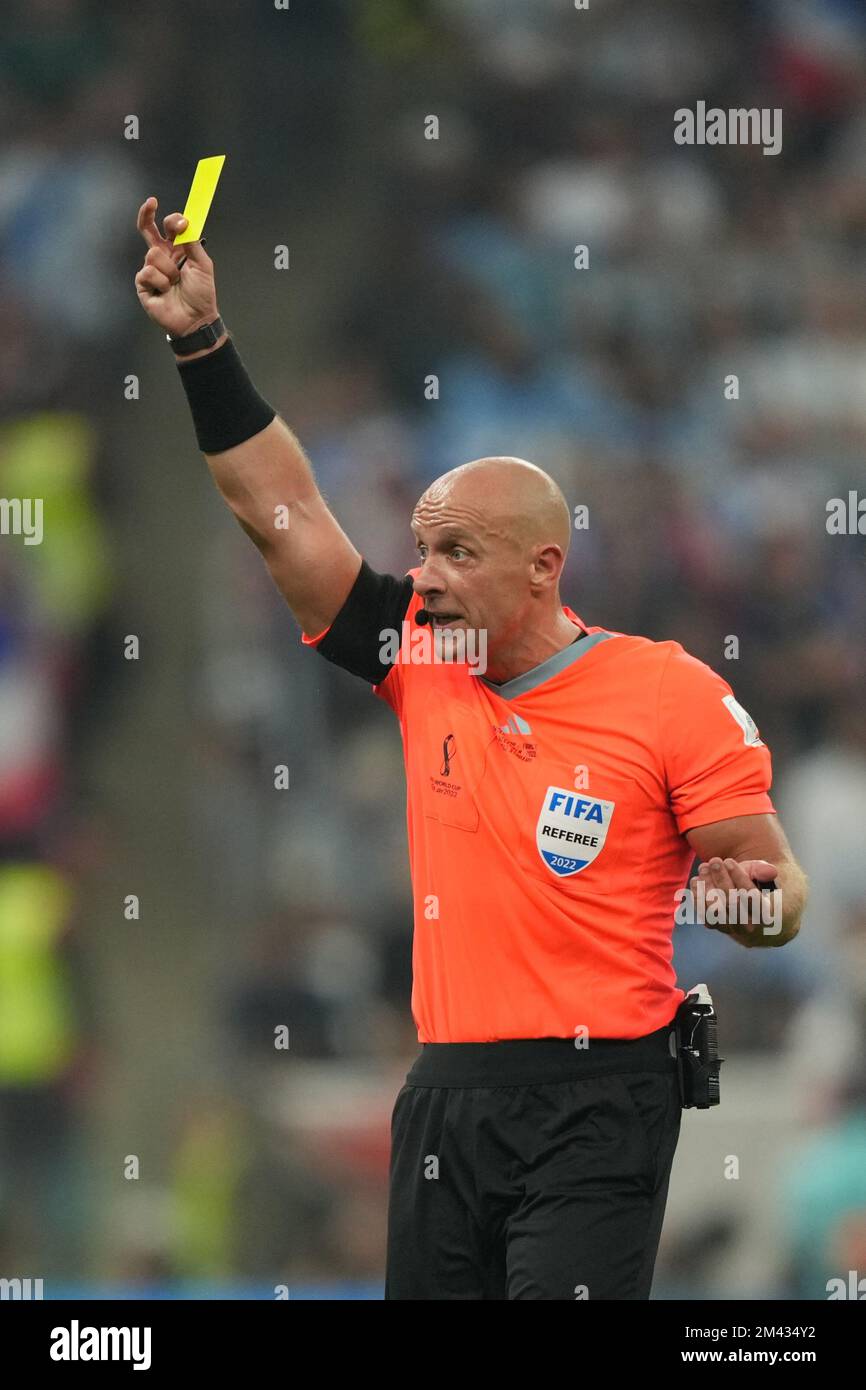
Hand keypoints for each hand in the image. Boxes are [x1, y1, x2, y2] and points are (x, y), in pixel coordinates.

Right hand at [134, 195, 218, 337]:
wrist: (196, 319)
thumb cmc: (202, 294)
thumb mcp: (203, 265)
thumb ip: (193, 243)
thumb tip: (184, 224)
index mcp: (177, 250)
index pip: (169, 228)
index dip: (173, 221)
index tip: (180, 223)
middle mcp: (162, 257)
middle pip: (147, 230)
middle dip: (146, 213)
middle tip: (151, 202)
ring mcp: (151, 270)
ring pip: (152, 254)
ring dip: (168, 270)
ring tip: (175, 283)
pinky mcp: (143, 284)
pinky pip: (147, 272)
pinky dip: (160, 282)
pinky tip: (165, 291)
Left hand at [689, 856, 779, 946]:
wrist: (748, 910)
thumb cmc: (755, 886)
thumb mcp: (761, 875)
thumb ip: (764, 871)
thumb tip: (771, 872)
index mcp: (767, 914)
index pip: (752, 897)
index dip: (739, 878)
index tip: (729, 861)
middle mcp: (750, 926)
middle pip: (732, 903)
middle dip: (721, 879)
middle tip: (714, 861)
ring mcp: (731, 928)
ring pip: (716, 911)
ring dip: (707, 886)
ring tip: (704, 867)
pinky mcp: (716, 927)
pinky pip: (703, 914)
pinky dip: (697, 896)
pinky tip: (696, 880)